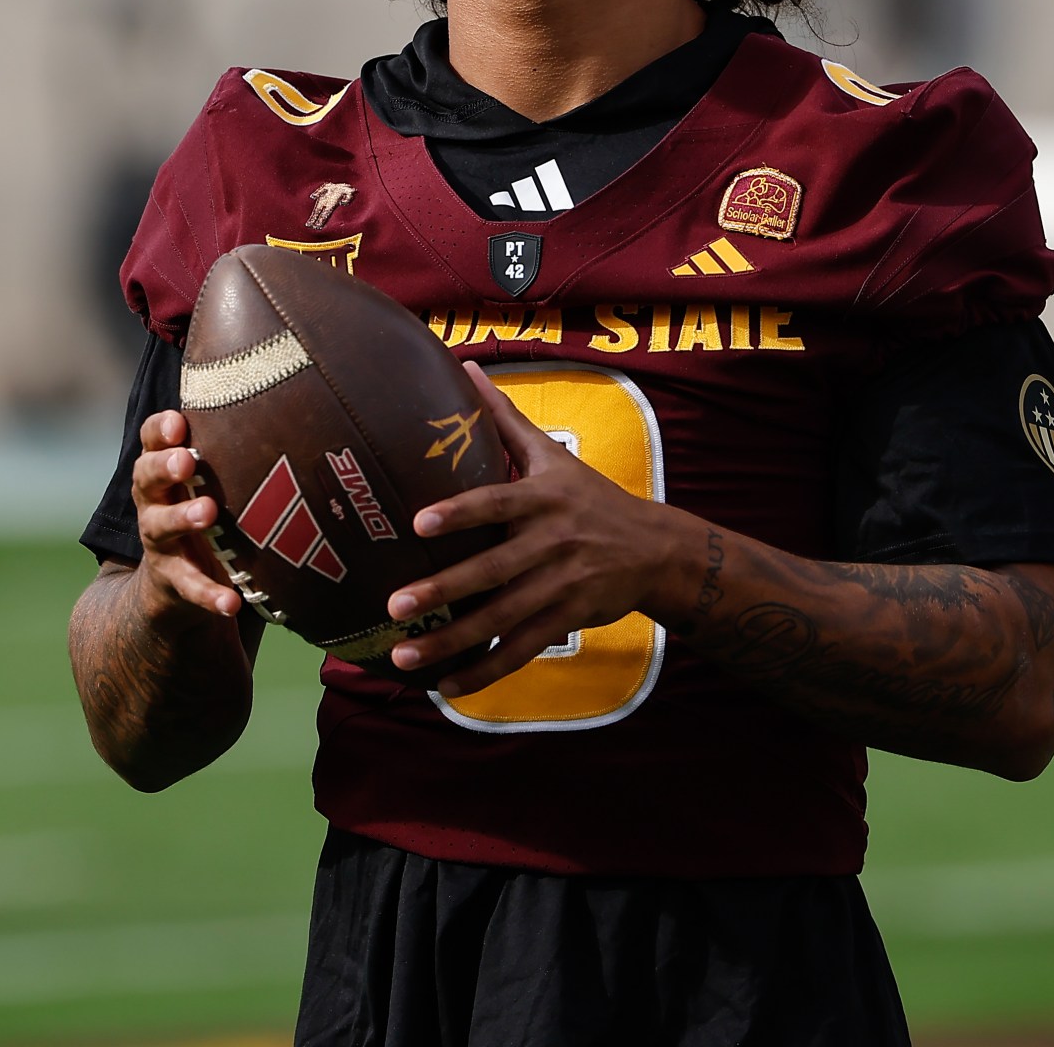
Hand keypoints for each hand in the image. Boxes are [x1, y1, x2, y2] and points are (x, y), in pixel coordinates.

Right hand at [130, 410, 245, 619]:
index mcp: (162, 472)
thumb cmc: (202, 511)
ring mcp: (160, 543)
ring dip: (183, 518)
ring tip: (208, 512)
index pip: (150, 442)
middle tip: (186, 460)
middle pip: (146, 477)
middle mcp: (153, 502)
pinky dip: (210, 596)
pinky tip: (231, 602)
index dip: (159, 430)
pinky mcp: (173, 582)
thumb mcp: (209, 478)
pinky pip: (190, 588)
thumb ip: (230, 443)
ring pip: (161, 527)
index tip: (177, 422)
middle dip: (164, 466)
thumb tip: (286, 386)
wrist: (171, 586)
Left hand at [386, 364, 697, 694]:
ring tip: (403, 656)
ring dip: (452, 641)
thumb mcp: (553, 455)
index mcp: (542, 498)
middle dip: (443, 590)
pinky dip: (486, 671)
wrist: (657, 550)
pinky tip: (448, 687)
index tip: (419, 522)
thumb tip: (465, 367)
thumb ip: (505, 418)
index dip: (461, 512)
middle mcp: (552, 542)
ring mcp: (562, 585)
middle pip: (493, 570)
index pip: (497, 503)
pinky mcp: (569, 618)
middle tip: (396, 605)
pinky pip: (523, 648)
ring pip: (502, 618)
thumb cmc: (590, 498)